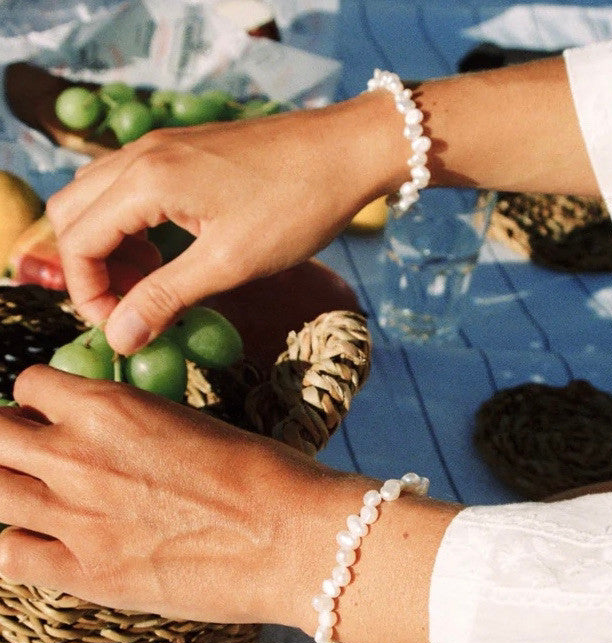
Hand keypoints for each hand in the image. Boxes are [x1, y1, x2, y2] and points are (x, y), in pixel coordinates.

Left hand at [0, 364, 365, 624]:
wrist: (291, 536)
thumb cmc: (261, 473)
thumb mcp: (193, 427)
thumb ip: (137, 428)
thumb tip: (115, 435)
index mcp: (109, 408)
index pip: (29, 383)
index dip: (39, 399)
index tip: (54, 413)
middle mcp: (76, 457)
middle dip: (11, 438)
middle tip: (39, 452)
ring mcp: (73, 518)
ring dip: (11, 486)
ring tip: (41, 494)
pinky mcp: (85, 575)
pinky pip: (9, 553)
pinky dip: (19, 543)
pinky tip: (48, 542)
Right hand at [46, 92, 405, 353]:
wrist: (347, 151)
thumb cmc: (297, 206)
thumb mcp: (230, 262)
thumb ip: (166, 297)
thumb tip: (120, 338)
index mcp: (145, 180)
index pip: (77, 241)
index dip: (88, 294)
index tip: (121, 328)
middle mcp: (141, 153)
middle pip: (74, 214)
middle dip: (91, 268)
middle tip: (132, 305)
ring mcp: (162, 145)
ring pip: (99, 198)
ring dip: (111, 245)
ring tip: (152, 282)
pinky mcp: (184, 148)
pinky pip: (131, 186)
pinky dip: (133, 224)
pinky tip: (169, 250)